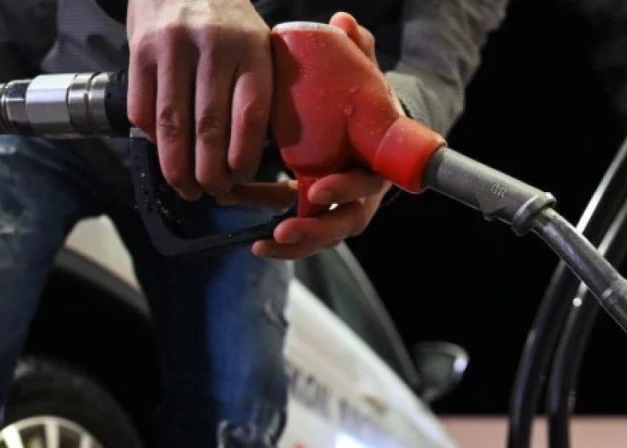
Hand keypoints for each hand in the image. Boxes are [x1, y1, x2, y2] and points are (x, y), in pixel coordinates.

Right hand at [126, 0, 270, 199]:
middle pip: (209, 128)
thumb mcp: (257, 45)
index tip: (240, 177)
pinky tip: (163, 152)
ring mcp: (172, 47)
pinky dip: (151, 139)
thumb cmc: (228, 21)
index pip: (249, 116)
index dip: (243, 157)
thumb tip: (254, 154)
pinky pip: (142, 108)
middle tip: (212, 191)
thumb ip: (258, 89)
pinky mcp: (139, 50)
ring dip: (176, 166)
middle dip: (209, 171)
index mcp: (251, 49)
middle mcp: (213, 47)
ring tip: (185, 187)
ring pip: (172, 124)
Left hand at [216, 13, 395, 259]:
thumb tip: (344, 22)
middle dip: (314, 231)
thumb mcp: (366, 81)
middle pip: (341, 225)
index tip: (316, 191)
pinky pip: (300, 233)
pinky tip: (253, 241)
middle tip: (284, 230)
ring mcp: (337, 210)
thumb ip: (359, 54)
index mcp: (373, 166)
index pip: (363, 187)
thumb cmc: (367, 109)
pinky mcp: (316, 215)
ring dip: (293, 244)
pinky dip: (279, 240)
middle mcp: (358, 197)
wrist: (371, 132)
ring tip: (262, 244)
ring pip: (319, 236)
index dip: (343, 191)